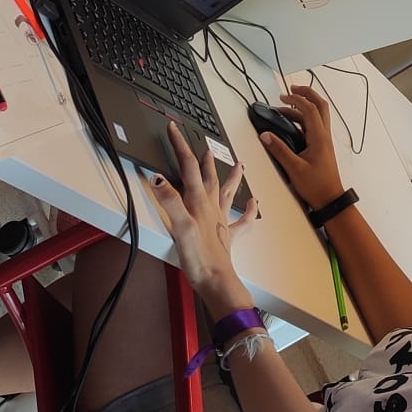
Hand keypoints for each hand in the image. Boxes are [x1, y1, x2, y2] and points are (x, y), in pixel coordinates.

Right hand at [151, 122, 257, 300]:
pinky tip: (254, 203)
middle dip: (201, 158)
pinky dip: (249, 210)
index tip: (174, 128)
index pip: (187, 167)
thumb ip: (169, 201)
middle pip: (207, 176)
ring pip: (228, 193)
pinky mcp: (227, 237)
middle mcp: (211, 208)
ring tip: (239, 163)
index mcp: (198, 202)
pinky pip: (243, 221)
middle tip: (201, 144)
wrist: (217, 282)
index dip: (180, 146)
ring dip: (232, 177)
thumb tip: (158, 178)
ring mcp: (221, 222)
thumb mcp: (179, 227)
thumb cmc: (199, 258)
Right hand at [261, 84, 343, 208]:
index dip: (297, 99)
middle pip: (320, 106)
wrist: (330, 199)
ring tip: (285, 107)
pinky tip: (291, 123)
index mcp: (319, 137)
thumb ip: (279, 150)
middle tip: (292, 89)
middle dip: (307, 94)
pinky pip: (314, 126)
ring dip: (303, 107)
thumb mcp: (294, 168)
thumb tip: (266, 136)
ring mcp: (324, 141)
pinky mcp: (321, 147)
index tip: (284, 95)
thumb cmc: (317, 186)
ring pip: (317, 115)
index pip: (310, 109)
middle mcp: (324, 136)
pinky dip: (303, 119)